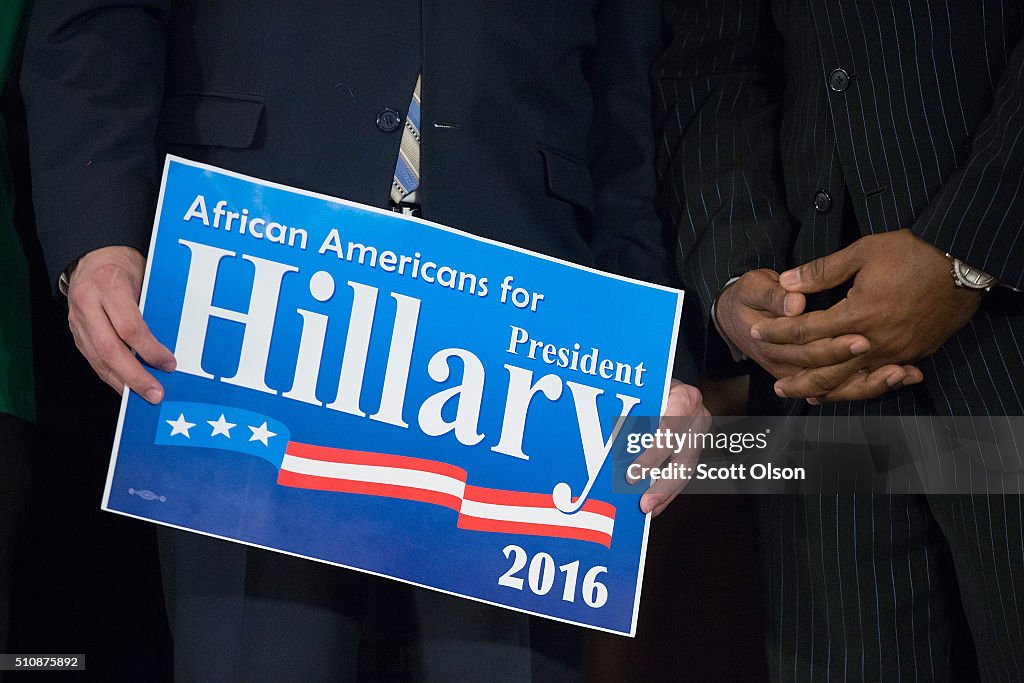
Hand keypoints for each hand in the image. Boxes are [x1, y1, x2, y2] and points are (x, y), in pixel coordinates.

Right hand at [67, 246, 175, 401]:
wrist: (92, 256)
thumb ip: (152, 308)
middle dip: (134, 376)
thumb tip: (172, 342)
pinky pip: (93, 359)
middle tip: (155, 393)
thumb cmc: (123, 266)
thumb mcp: (144, 277)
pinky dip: (111, 375)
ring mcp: (77, 320)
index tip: (169, 364)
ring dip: (122, 382)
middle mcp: (88, 304)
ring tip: (142, 396)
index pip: (130, 327)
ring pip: (98, 359)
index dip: (150, 350)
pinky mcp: (75, 332)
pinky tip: (126, 386)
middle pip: (110, 349)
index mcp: (109, 286)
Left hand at [627, 380, 710, 515]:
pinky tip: (654, 503)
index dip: (651, 457)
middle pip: (683, 458)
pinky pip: (684, 471)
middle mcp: (698, 416)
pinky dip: (668, 489)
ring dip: (666, 494)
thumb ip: (634, 414)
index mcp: (684, 398)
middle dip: (662, 486)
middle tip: (644, 506)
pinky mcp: (698, 444)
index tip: (632, 477)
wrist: (673, 380)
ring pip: (686, 470)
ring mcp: (701, 432)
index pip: (667, 431)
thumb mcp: (645, 390)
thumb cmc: (652, 385)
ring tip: (648, 511)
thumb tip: (605, 446)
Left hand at [753, 230, 978, 400]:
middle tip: (777, 388)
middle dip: (798, 379)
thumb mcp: (864, 252)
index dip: (778, 333)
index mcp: (857, 315)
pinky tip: (847, 390)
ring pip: (853, 381)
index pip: (805, 331)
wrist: (965, 264)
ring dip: (826, 391)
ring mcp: (896, 352)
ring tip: (805, 397)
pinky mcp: (914, 354)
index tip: (757, 332)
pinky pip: (880, 379)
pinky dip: (859, 387)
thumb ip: (822, 270)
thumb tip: (786, 281)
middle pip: (826, 369)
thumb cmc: (915, 253)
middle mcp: (874, 341)